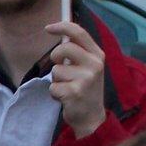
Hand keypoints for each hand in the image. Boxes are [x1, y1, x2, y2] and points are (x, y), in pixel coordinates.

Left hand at [43, 21, 107, 137]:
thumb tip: (61, 35)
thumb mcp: (88, 67)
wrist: (92, 118)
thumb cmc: (86, 89)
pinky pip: (52, 86)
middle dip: (55, 58)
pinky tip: (65, 98)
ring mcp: (85, 79)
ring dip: (56, 80)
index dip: (62, 27)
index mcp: (97, 55)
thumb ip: (78, 52)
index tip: (48, 28)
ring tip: (68, 88)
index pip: (79, 32)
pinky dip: (54, 93)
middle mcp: (94, 65)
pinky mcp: (74, 92)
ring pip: (55, 70)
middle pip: (63, 49)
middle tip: (60, 68)